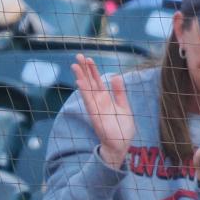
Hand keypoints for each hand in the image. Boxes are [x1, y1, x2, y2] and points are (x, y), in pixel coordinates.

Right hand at [71, 55, 135, 169]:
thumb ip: (119, 92)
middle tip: (78, 56)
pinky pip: (89, 102)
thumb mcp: (124, 106)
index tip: (88, 58)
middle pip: (90, 82)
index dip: (93, 70)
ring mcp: (95, 108)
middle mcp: (98, 102)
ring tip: (75, 66)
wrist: (121, 144)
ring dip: (81, 78)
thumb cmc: (122, 127)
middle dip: (84, 70)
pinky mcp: (95, 116)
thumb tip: (115, 77)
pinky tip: (80, 82)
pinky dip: (85, 92)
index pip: (97, 81)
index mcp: (105, 99)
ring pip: (87, 90)